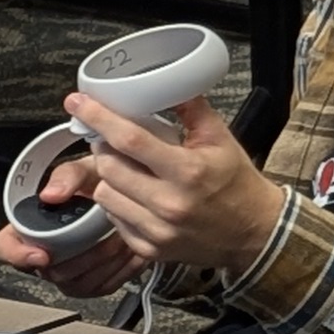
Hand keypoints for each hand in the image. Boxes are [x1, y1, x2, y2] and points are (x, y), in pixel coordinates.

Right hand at [0, 152, 153, 299]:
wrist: (136, 196)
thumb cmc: (103, 182)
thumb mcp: (86, 170)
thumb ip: (67, 175)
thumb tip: (50, 195)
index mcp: (31, 226)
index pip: (3, 248)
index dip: (17, 255)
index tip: (42, 254)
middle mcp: (44, 253)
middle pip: (50, 271)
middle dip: (82, 256)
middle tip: (108, 236)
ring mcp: (67, 272)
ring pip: (77, 283)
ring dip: (104, 262)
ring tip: (123, 239)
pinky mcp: (92, 283)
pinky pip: (102, 287)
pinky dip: (120, 269)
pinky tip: (131, 251)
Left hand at [57, 90, 283, 275]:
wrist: (254, 231)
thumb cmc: (237, 182)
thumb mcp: (222, 139)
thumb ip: (192, 109)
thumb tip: (167, 84)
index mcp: (188, 170)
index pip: (130, 140)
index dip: (99, 118)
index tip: (78, 103)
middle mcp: (169, 202)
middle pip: (109, 167)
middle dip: (105, 149)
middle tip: (114, 142)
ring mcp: (157, 229)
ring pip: (105, 195)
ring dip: (111, 178)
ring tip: (130, 171)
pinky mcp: (149, 249)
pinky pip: (114, 219)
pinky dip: (119, 204)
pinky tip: (138, 197)